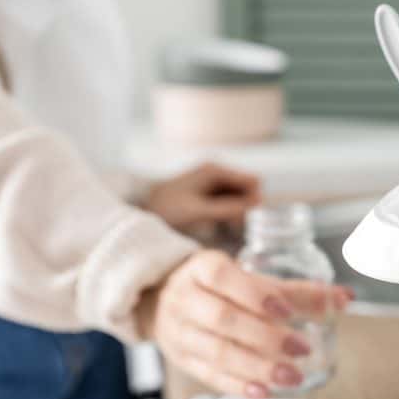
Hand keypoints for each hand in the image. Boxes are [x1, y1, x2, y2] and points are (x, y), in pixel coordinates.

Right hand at [136, 250, 352, 398]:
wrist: (164, 302)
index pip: (223, 277)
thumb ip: (294, 290)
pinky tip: (265, 392)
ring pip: (216, 352)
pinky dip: (238, 386)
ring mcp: (179, 332)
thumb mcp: (248, 278)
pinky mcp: (182, 360)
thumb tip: (345, 299)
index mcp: (201, 269)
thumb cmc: (219, 288)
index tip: (287, 311)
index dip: (255, 294)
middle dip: (265, 336)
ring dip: (257, 367)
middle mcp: (185, 299)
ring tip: (293, 377)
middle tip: (302, 348)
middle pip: (222, 319)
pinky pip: (209, 376)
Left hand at [143, 163, 261, 231]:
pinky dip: (229, 215)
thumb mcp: (199, 210)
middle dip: (246, 208)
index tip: (247, 220)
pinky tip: (221, 227)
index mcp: (215, 170)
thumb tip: (258, 204)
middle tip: (234, 227)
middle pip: (247, 189)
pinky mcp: (207, 195)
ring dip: (238, 213)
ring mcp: (211, 183)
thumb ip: (228, 208)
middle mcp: (216, 173)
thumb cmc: (166, 209)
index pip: (252, 181)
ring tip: (226, 229)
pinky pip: (228, 204)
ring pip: (239, 198)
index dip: (254, 200)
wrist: (140, 211)